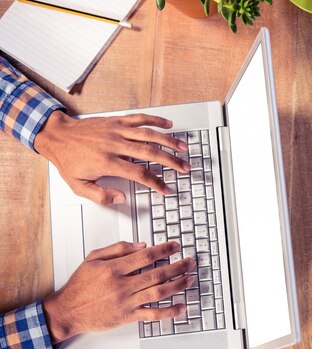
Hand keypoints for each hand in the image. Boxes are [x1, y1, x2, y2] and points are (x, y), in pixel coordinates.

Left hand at [35, 111, 190, 204]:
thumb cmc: (68, 160)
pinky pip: (140, 118)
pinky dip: (156, 120)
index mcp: (107, 162)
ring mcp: (116, 130)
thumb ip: (101, 195)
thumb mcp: (79, 186)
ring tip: (183, 148)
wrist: (57, 135)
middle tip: (184, 168)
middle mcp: (114, 144)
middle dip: (171, 161)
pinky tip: (168, 124)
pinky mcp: (116, 120)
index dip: (156, 182)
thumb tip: (121, 197)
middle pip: (150, 153)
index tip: (166, 189)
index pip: (139, 174)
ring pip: (149, 134)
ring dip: (169, 141)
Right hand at [42, 241, 194, 343]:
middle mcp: (122, 285)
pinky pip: (152, 314)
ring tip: (190, 279)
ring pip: (158, 293)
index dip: (164, 250)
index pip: (146, 256)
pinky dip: (169, 311)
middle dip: (177, 267)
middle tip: (190, 262)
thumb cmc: (79, 285)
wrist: (68, 311)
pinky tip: (181, 307)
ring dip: (177, 285)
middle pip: (157, 274)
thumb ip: (117, 249)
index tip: (175, 246)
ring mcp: (126, 302)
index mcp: (114, 269)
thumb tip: (141, 245)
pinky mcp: (128, 316)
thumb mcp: (93, 259)